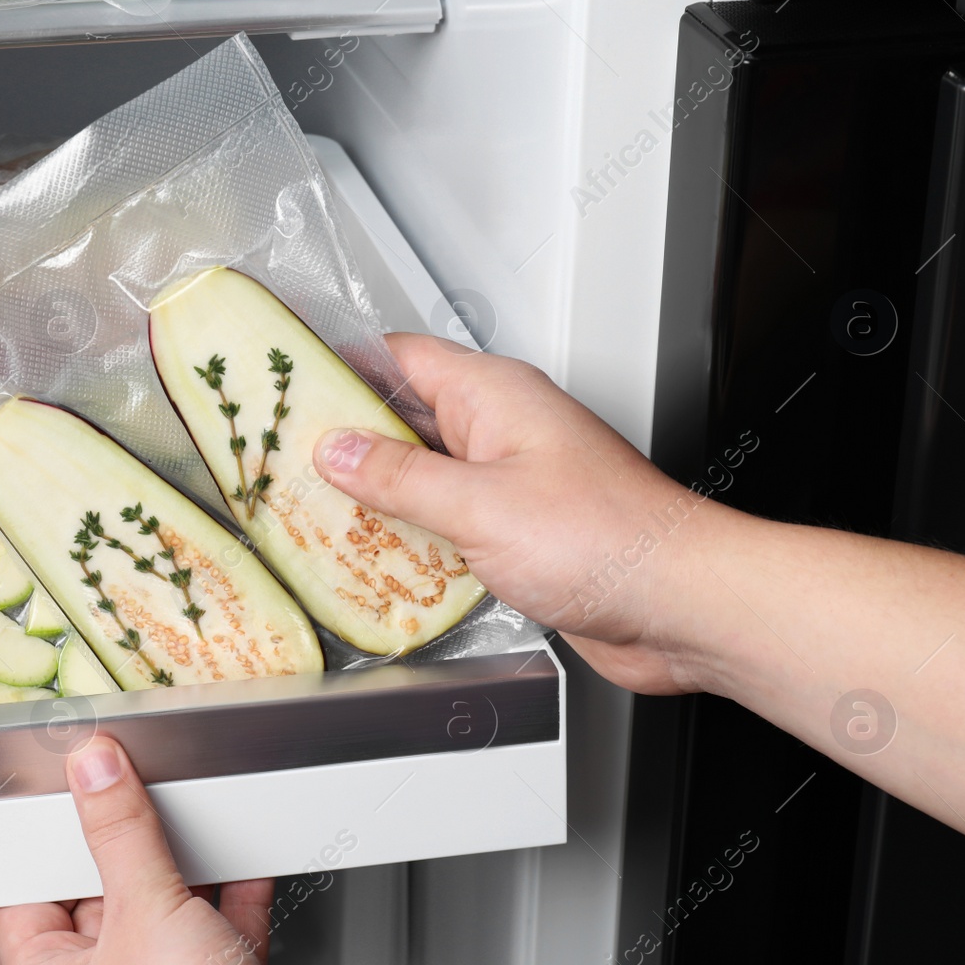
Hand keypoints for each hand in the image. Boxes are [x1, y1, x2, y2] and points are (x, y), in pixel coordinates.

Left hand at [0, 735, 331, 964]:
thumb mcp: (145, 911)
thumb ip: (122, 834)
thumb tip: (96, 774)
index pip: (32, 892)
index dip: (53, 838)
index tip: (76, 791)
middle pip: (102, 897)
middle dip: (129, 848)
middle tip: (141, 794)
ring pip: (165, 916)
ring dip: (187, 871)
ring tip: (196, 823)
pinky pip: (218, 934)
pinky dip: (233, 899)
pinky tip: (246, 864)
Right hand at [314, 333, 728, 694]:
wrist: (679, 606)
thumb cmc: (611, 540)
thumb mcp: (479, 506)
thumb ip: (399, 478)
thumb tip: (338, 451)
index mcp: (496, 396)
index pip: (400, 357)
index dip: (340, 365)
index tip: (288, 383)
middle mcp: (503, 432)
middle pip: (405, 419)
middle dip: (347, 441)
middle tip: (285, 462)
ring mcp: (512, 483)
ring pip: (424, 478)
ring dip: (377, 499)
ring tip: (315, 516)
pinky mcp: (519, 535)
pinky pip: (449, 526)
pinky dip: (412, 541)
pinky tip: (377, 563)